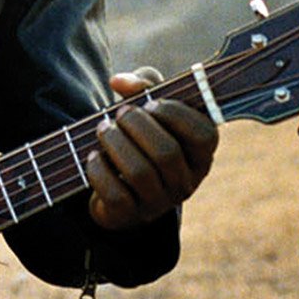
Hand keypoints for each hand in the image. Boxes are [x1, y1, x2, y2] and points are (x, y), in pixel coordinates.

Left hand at [85, 66, 218, 230]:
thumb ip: (143, 84)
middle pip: (166, 152)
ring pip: (140, 173)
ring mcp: (160, 203)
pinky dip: (100, 171)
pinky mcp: (131, 216)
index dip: (175, 113)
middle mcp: (186, 183)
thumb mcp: (149, 106)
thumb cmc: (141, 135)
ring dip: (115, 143)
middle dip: (137, 125)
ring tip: (103, 129)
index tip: (151, 103)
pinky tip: (94, 156)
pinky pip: (116, 196)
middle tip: (120, 113)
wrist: (119, 184)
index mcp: (201, 155)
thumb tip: (119, 82)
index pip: (204, 135)